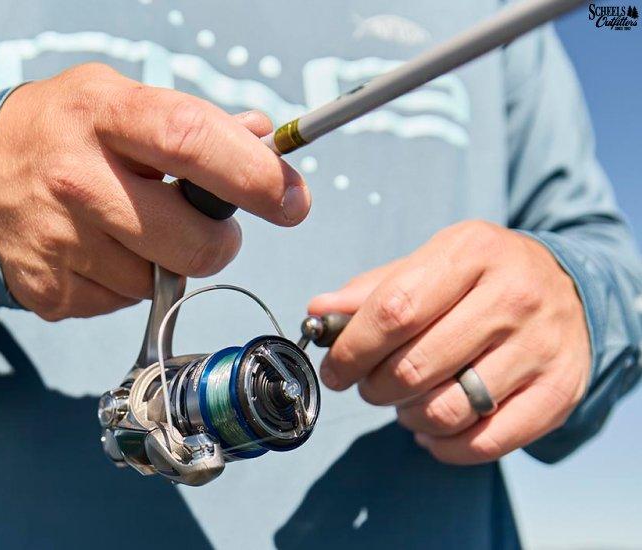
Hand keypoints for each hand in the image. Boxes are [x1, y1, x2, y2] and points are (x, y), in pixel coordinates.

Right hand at [0, 63, 307, 320]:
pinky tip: (99, 249)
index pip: (193, 141)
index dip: (254, 175)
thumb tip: (264, 140)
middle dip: (220, 241)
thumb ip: (191, 119)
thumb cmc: (60, 131)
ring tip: (130, 226)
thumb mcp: (116, 99)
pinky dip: (127, 282)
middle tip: (207, 223)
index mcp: (103, 115)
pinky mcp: (51, 291)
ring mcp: (60, 242)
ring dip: (166, 262)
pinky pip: (124, 302)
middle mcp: (78, 179)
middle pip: (192, 240)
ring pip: (161, 281)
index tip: (291, 199)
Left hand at [308, 221, 590, 463]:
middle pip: (415, 366)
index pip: (394, 311)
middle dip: (374, 388)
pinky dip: (446, 445)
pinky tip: (434, 429)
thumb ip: (373, 290)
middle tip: (369, 386)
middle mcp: (513, 295)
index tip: (334, 368)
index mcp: (472, 253)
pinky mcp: (560, 391)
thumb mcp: (432, 263)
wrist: (571, 286)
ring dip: (409, 417)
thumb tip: (318, 311)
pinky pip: (486, 441)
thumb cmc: (481, 277)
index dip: (351, 349)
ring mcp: (541, 346)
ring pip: (448, 409)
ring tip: (405, 403)